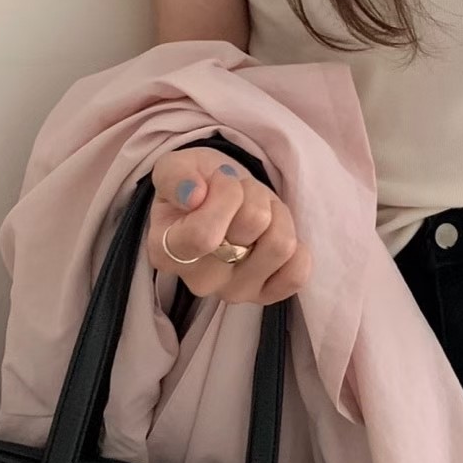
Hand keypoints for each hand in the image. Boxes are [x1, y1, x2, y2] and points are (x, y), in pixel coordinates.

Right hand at [147, 148, 312, 304]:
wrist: (218, 200)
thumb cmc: (196, 184)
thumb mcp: (175, 167)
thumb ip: (176, 177)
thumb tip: (194, 196)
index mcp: (166, 252)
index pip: (203, 235)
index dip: (225, 195)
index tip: (221, 178)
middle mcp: (198, 281)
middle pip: (252, 228)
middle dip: (252, 196)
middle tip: (240, 194)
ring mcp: (233, 292)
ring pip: (280, 245)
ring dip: (276, 214)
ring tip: (259, 210)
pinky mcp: (264, 295)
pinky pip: (296, 275)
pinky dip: (296, 248)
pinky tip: (274, 235)